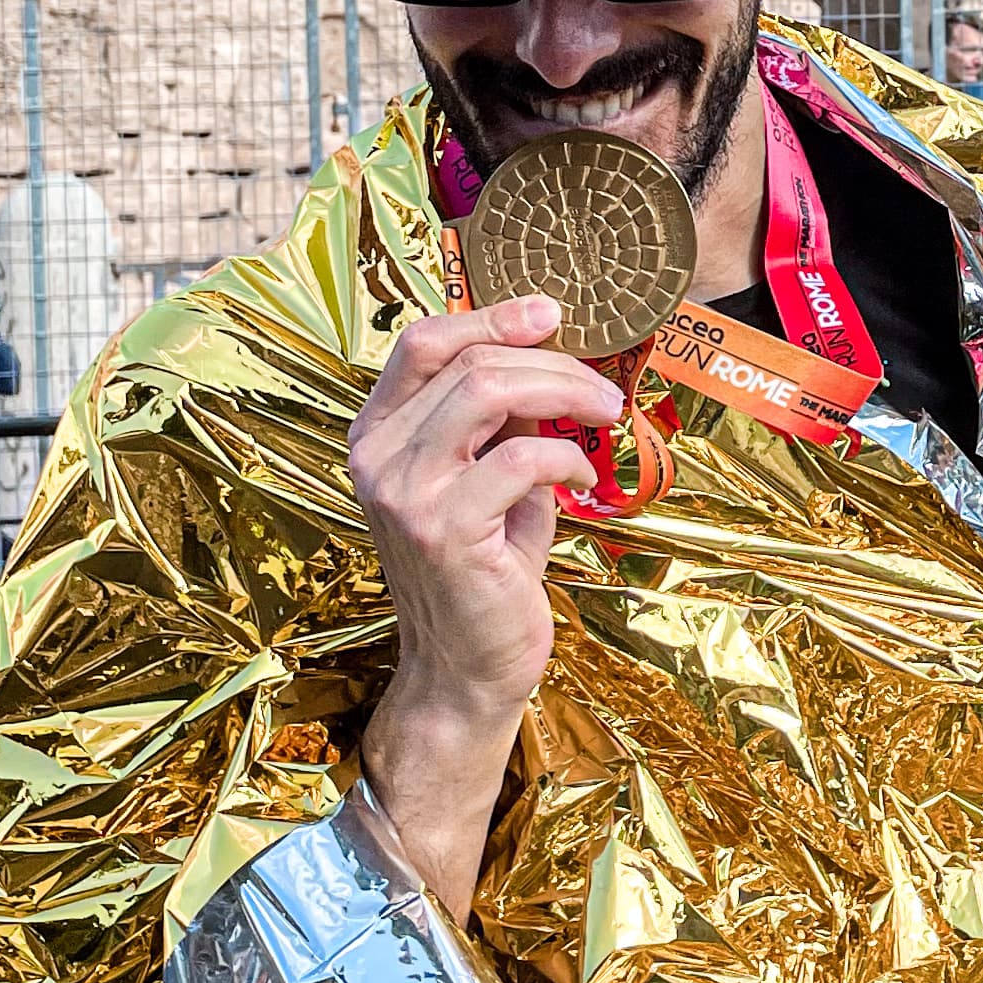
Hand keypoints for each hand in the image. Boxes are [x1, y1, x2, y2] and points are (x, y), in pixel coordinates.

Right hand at [346, 298, 626, 904]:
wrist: (467, 670)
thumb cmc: (485, 572)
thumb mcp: (487, 480)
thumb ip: (502, 423)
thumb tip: (554, 358)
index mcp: (377, 435)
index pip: (423, 342)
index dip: (491, 317)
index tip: (551, 312)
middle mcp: (378, 457)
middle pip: (469, 363)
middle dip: (552, 363)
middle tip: (602, 388)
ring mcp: (404, 493)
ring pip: (490, 394)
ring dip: (564, 394)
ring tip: (604, 414)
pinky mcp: (444, 528)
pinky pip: (520, 457)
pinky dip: (566, 457)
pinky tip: (583, 479)